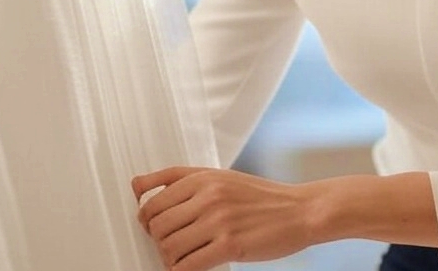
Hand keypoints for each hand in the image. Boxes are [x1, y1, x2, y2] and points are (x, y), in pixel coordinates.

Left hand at [132, 167, 314, 270]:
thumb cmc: (261, 196)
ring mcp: (218, 220)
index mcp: (203, 177)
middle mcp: (208, 195)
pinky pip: (188, 265)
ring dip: (170, 258)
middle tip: (172, 244)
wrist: (300, 210)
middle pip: (156, 225)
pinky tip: (192, 267)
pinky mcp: (230, 245)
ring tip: (184, 257)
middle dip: (158, 240)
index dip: (147, 220)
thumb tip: (137, 185)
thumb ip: (180, 178)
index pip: (151, 200)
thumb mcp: (220, 176)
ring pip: (168, 247)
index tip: (155, 227)